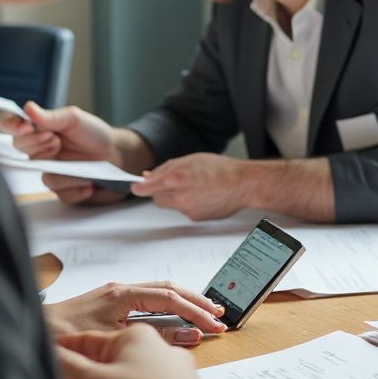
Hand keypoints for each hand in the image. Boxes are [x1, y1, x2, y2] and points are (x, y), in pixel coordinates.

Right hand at [0, 103, 134, 205]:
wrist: (117, 154)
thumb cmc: (94, 134)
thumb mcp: (75, 119)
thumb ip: (51, 116)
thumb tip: (28, 108)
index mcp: (38, 131)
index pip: (10, 126)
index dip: (11, 126)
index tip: (24, 127)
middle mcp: (39, 152)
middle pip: (19, 150)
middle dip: (38, 144)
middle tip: (56, 140)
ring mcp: (50, 172)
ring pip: (44, 176)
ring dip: (64, 170)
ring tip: (81, 162)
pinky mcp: (63, 190)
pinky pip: (62, 193)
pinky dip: (78, 185)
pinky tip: (89, 179)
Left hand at [43, 280, 228, 342]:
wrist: (29, 331)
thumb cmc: (60, 339)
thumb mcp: (108, 343)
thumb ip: (148, 340)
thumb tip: (184, 339)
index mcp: (122, 295)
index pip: (170, 300)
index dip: (195, 313)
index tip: (213, 326)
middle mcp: (121, 289)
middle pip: (170, 289)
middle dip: (197, 301)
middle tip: (220, 315)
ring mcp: (116, 294)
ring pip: (160, 291)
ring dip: (184, 301)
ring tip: (206, 312)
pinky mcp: (110, 303)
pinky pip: (148, 299)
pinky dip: (168, 306)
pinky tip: (176, 316)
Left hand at [132, 153, 249, 219]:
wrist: (242, 184)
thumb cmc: (221, 169)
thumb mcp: (192, 159)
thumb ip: (168, 167)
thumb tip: (150, 175)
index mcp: (176, 178)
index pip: (148, 188)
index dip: (140, 188)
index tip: (135, 187)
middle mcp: (180, 196)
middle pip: (158, 198)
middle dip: (161, 191)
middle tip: (175, 182)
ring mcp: (187, 209)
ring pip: (172, 205)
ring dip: (178, 196)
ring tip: (197, 186)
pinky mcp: (195, 218)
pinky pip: (185, 211)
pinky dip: (190, 203)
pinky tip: (204, 195)